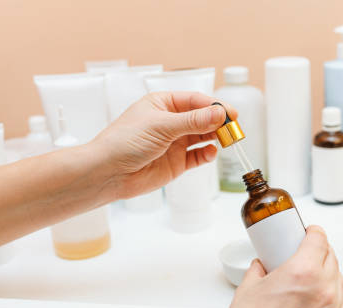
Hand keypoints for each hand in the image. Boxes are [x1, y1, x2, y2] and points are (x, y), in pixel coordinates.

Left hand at [92, 92, 235, 198]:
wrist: (109, 173)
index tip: (230, 113)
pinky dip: (207, 154)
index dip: (214, 106)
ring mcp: (174, 143)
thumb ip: (193, 121)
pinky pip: (198, 156)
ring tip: (226, 140)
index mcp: (163, 104)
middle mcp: (170, 122)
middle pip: (202, 118)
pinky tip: (211, 153)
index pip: (195, 101)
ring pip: (203, 136)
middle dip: (218, 122)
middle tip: (233, 128)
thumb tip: (219, 113)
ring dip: (216, 137)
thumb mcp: (161, 126)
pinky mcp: (176, 163)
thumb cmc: (124, 142)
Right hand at [164, 226, 342, 307]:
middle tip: (304, 255)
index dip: (313, 232)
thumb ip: (260, 269)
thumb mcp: (248, 286)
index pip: (318, 240)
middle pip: (330, 258)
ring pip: (340, 279)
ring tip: (314, 276)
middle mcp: (322, 288)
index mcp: (302, 271)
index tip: (309, 233)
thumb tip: (264, 265)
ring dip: (328, 272)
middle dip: (318, 252)